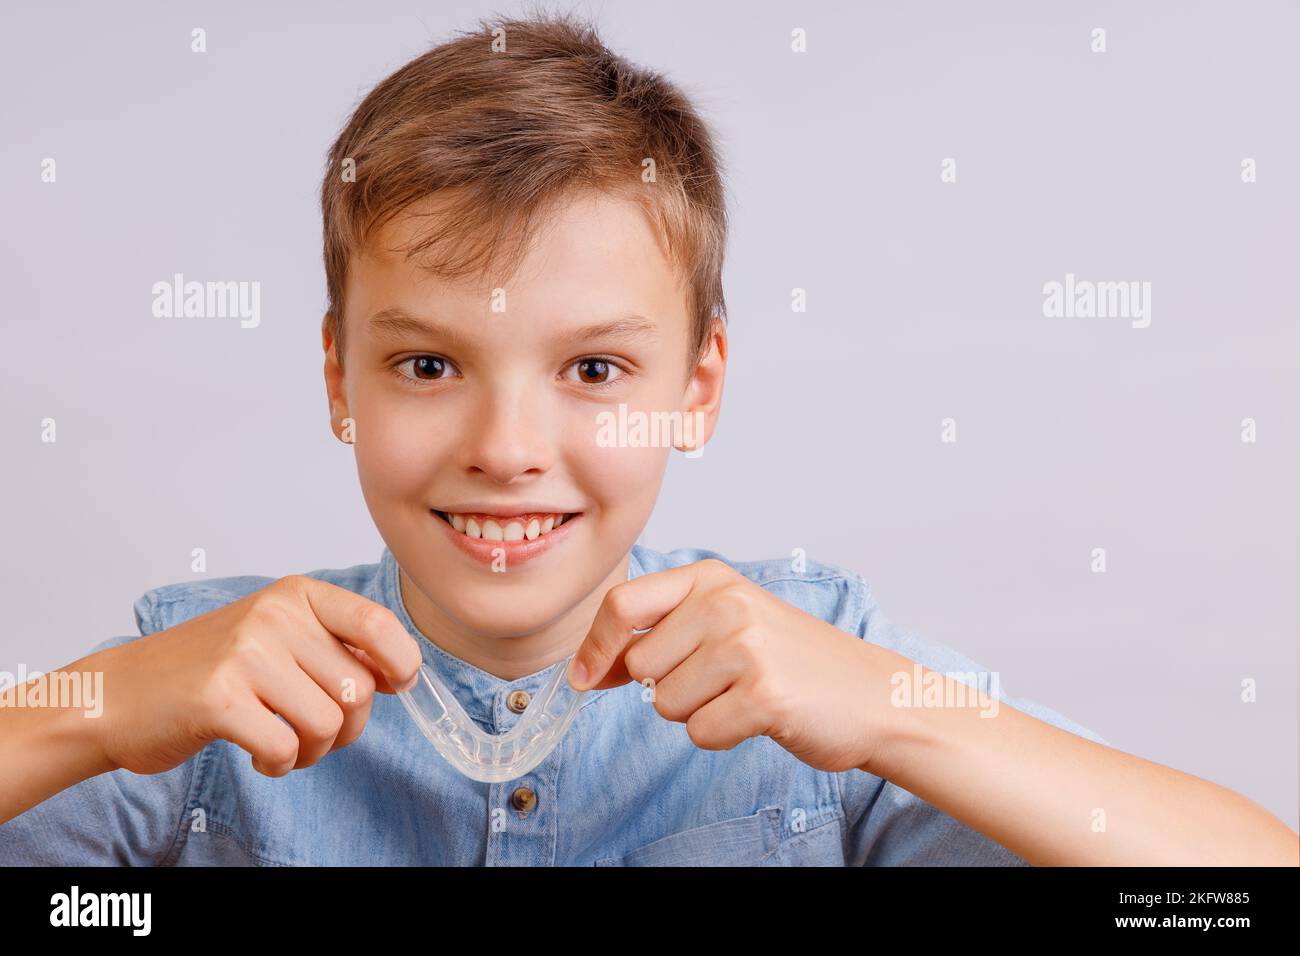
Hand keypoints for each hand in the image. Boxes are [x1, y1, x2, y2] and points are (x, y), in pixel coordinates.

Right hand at [87, 575, 421, 777]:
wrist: (119, 695)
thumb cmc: (208, 671)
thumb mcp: (277, 637)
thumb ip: (334, 647)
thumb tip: (400, 674)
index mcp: (295, 595)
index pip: (378, 623)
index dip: (402, 661)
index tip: (397, 685)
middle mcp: (274, 615)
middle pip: (358, 689)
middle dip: (347, 727)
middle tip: (311, 732)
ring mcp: (246, 654)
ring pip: (329, 723)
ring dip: (313, 750)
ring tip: (282, 742)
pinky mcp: (220, 699)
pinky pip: (287, 748)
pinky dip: (280, 764)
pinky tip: (258, 754)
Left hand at [569, 559, 893, 772]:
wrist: (871, 694)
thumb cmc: (790, 661)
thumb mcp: (724, 624)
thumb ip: (659, 636)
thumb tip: (584, 670)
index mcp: (711, 578)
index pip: (622, 604)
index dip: (594, 646)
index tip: (582, 678)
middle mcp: (726, 603)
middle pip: (639, 665)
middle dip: (666, 686)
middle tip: (721, 680)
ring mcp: (746, 646)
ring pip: (666, 703)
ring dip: (698, 711)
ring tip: (745, 693)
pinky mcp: (764, 694)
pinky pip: (700, 733)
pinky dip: (723, 736)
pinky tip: (758, 716)